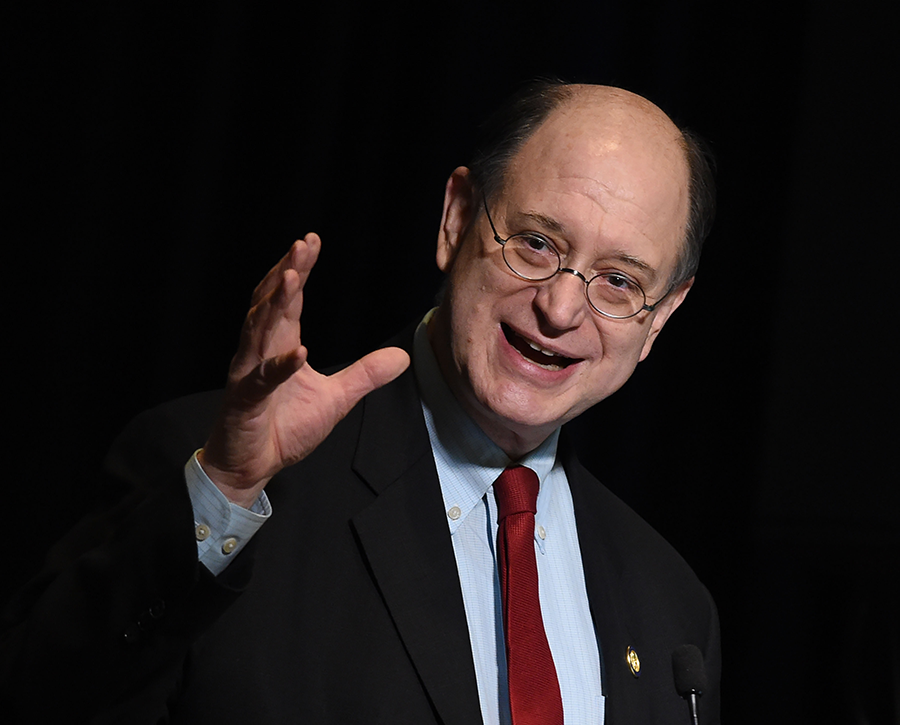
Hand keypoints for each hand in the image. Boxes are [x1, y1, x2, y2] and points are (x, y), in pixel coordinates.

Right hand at [199, 234, 409, 507]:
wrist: (251, 466)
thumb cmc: (284, 429)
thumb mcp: (336, 399)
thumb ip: (365, 375)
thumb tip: (403, 356)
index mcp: (280, 345)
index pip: (289, 300)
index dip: (300, 270)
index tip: (312, 241)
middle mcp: (260, 352)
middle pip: (272, 303)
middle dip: (287, 272)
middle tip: (302, 244)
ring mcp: (249, 374)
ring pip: (259, 331)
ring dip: (276, 303)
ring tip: (293, 277)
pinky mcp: (246, 401)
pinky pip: (263, 379)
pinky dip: (280, 365)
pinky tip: (299, 352)